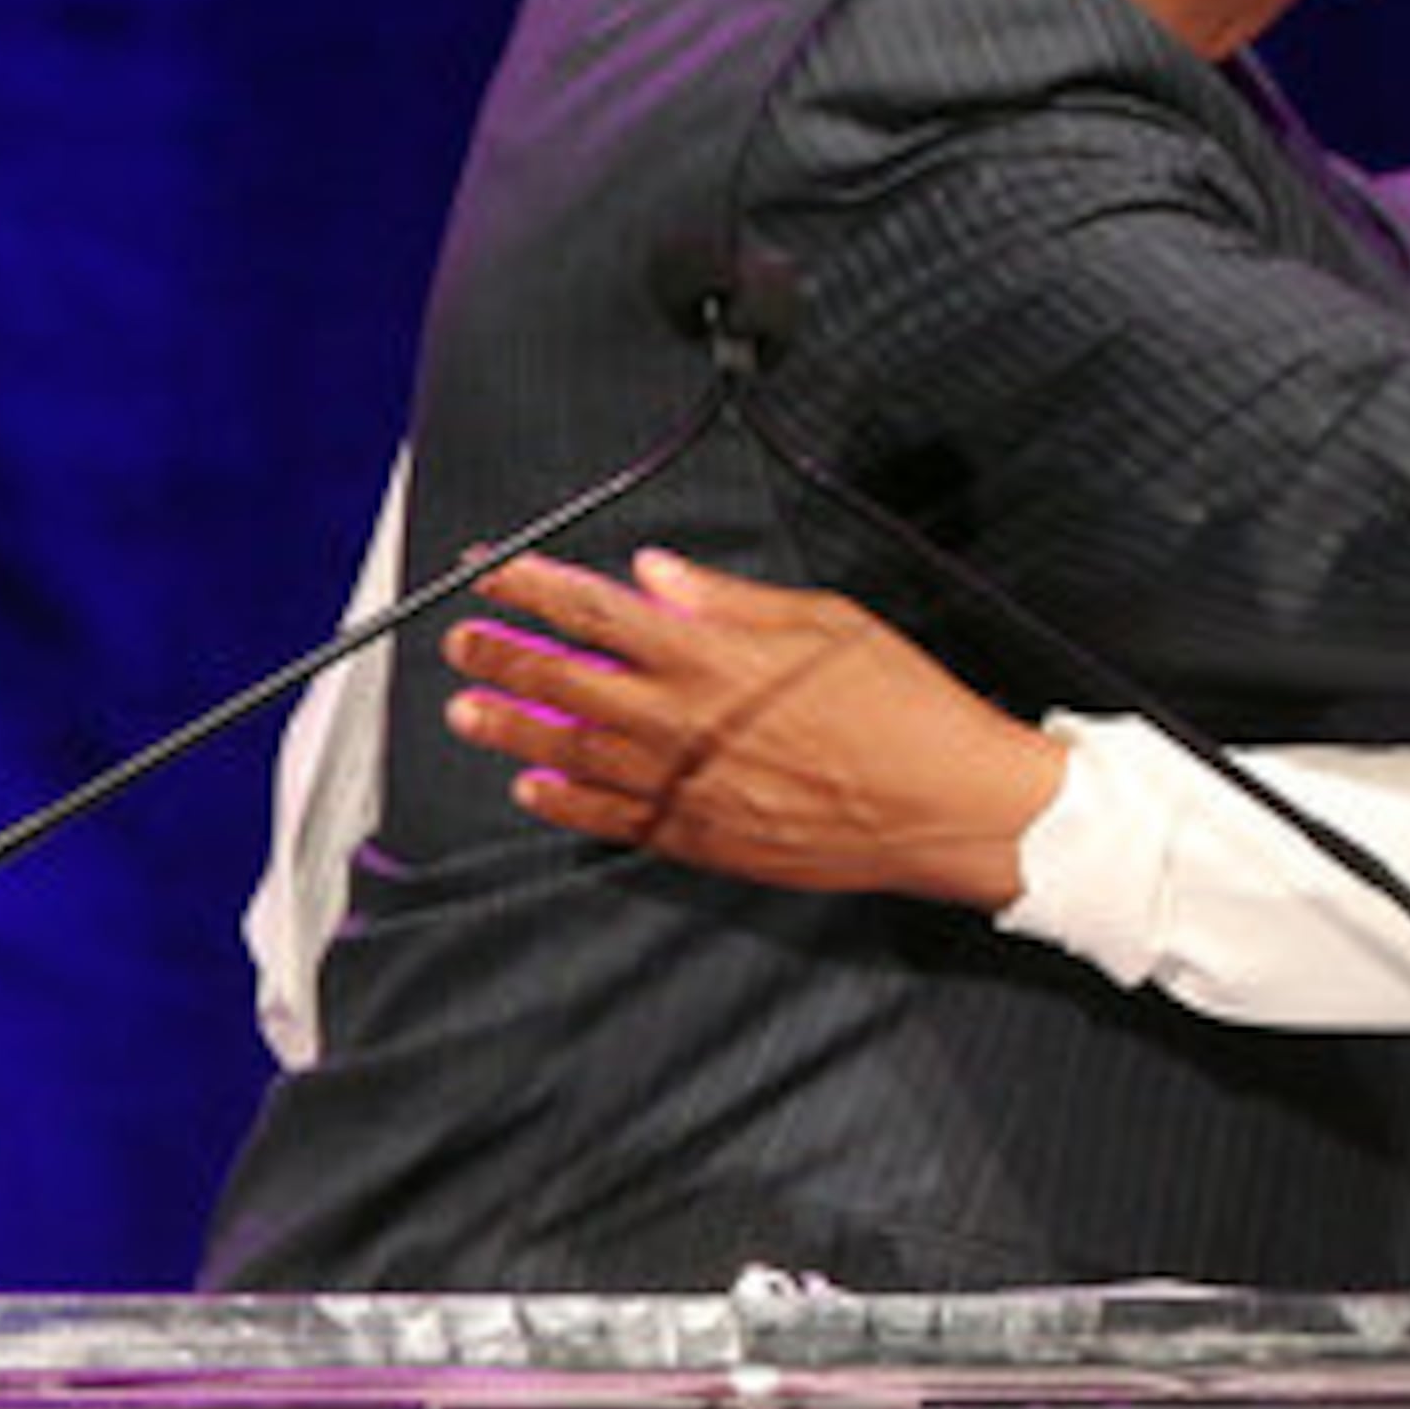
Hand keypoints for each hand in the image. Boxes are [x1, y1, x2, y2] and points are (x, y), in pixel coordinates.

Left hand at [442, 549, 1062, 908]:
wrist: (947, 804)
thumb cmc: (905, 706)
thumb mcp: (827, 621)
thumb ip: (728, 600)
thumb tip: (654, 573)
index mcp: (711, 652)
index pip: (591, 607)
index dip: (530, 584)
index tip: (491, 570)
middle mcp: (683, 719)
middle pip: (561, 678)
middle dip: (501, 652)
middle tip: (462, 640)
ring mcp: (685, 785)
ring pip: (569, 751)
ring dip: (511, 727)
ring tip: (466, 712)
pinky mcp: (701, 838)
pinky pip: (610, 819)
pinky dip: (563, 803)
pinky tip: (534, 788)